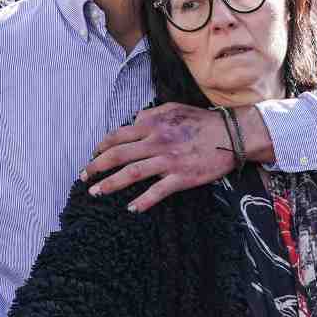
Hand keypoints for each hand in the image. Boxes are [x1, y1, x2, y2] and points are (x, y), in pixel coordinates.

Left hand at [82, 103, 270, 211]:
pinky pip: (157, 192)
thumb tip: (134, 120)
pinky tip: (131, 208)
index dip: (102, 146)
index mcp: (153, 125)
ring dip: (111, 184)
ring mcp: (168, 161)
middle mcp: (157, 142)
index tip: (93, 155)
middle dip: (96, 167)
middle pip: (118, 155)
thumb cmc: (203, 121)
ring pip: (132, 174)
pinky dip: (143, 201)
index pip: (119, 135)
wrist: (231, 135)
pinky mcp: (181, 178)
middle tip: (84, 177)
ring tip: (96, 192)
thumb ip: (151, 114)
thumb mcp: (174, 108)